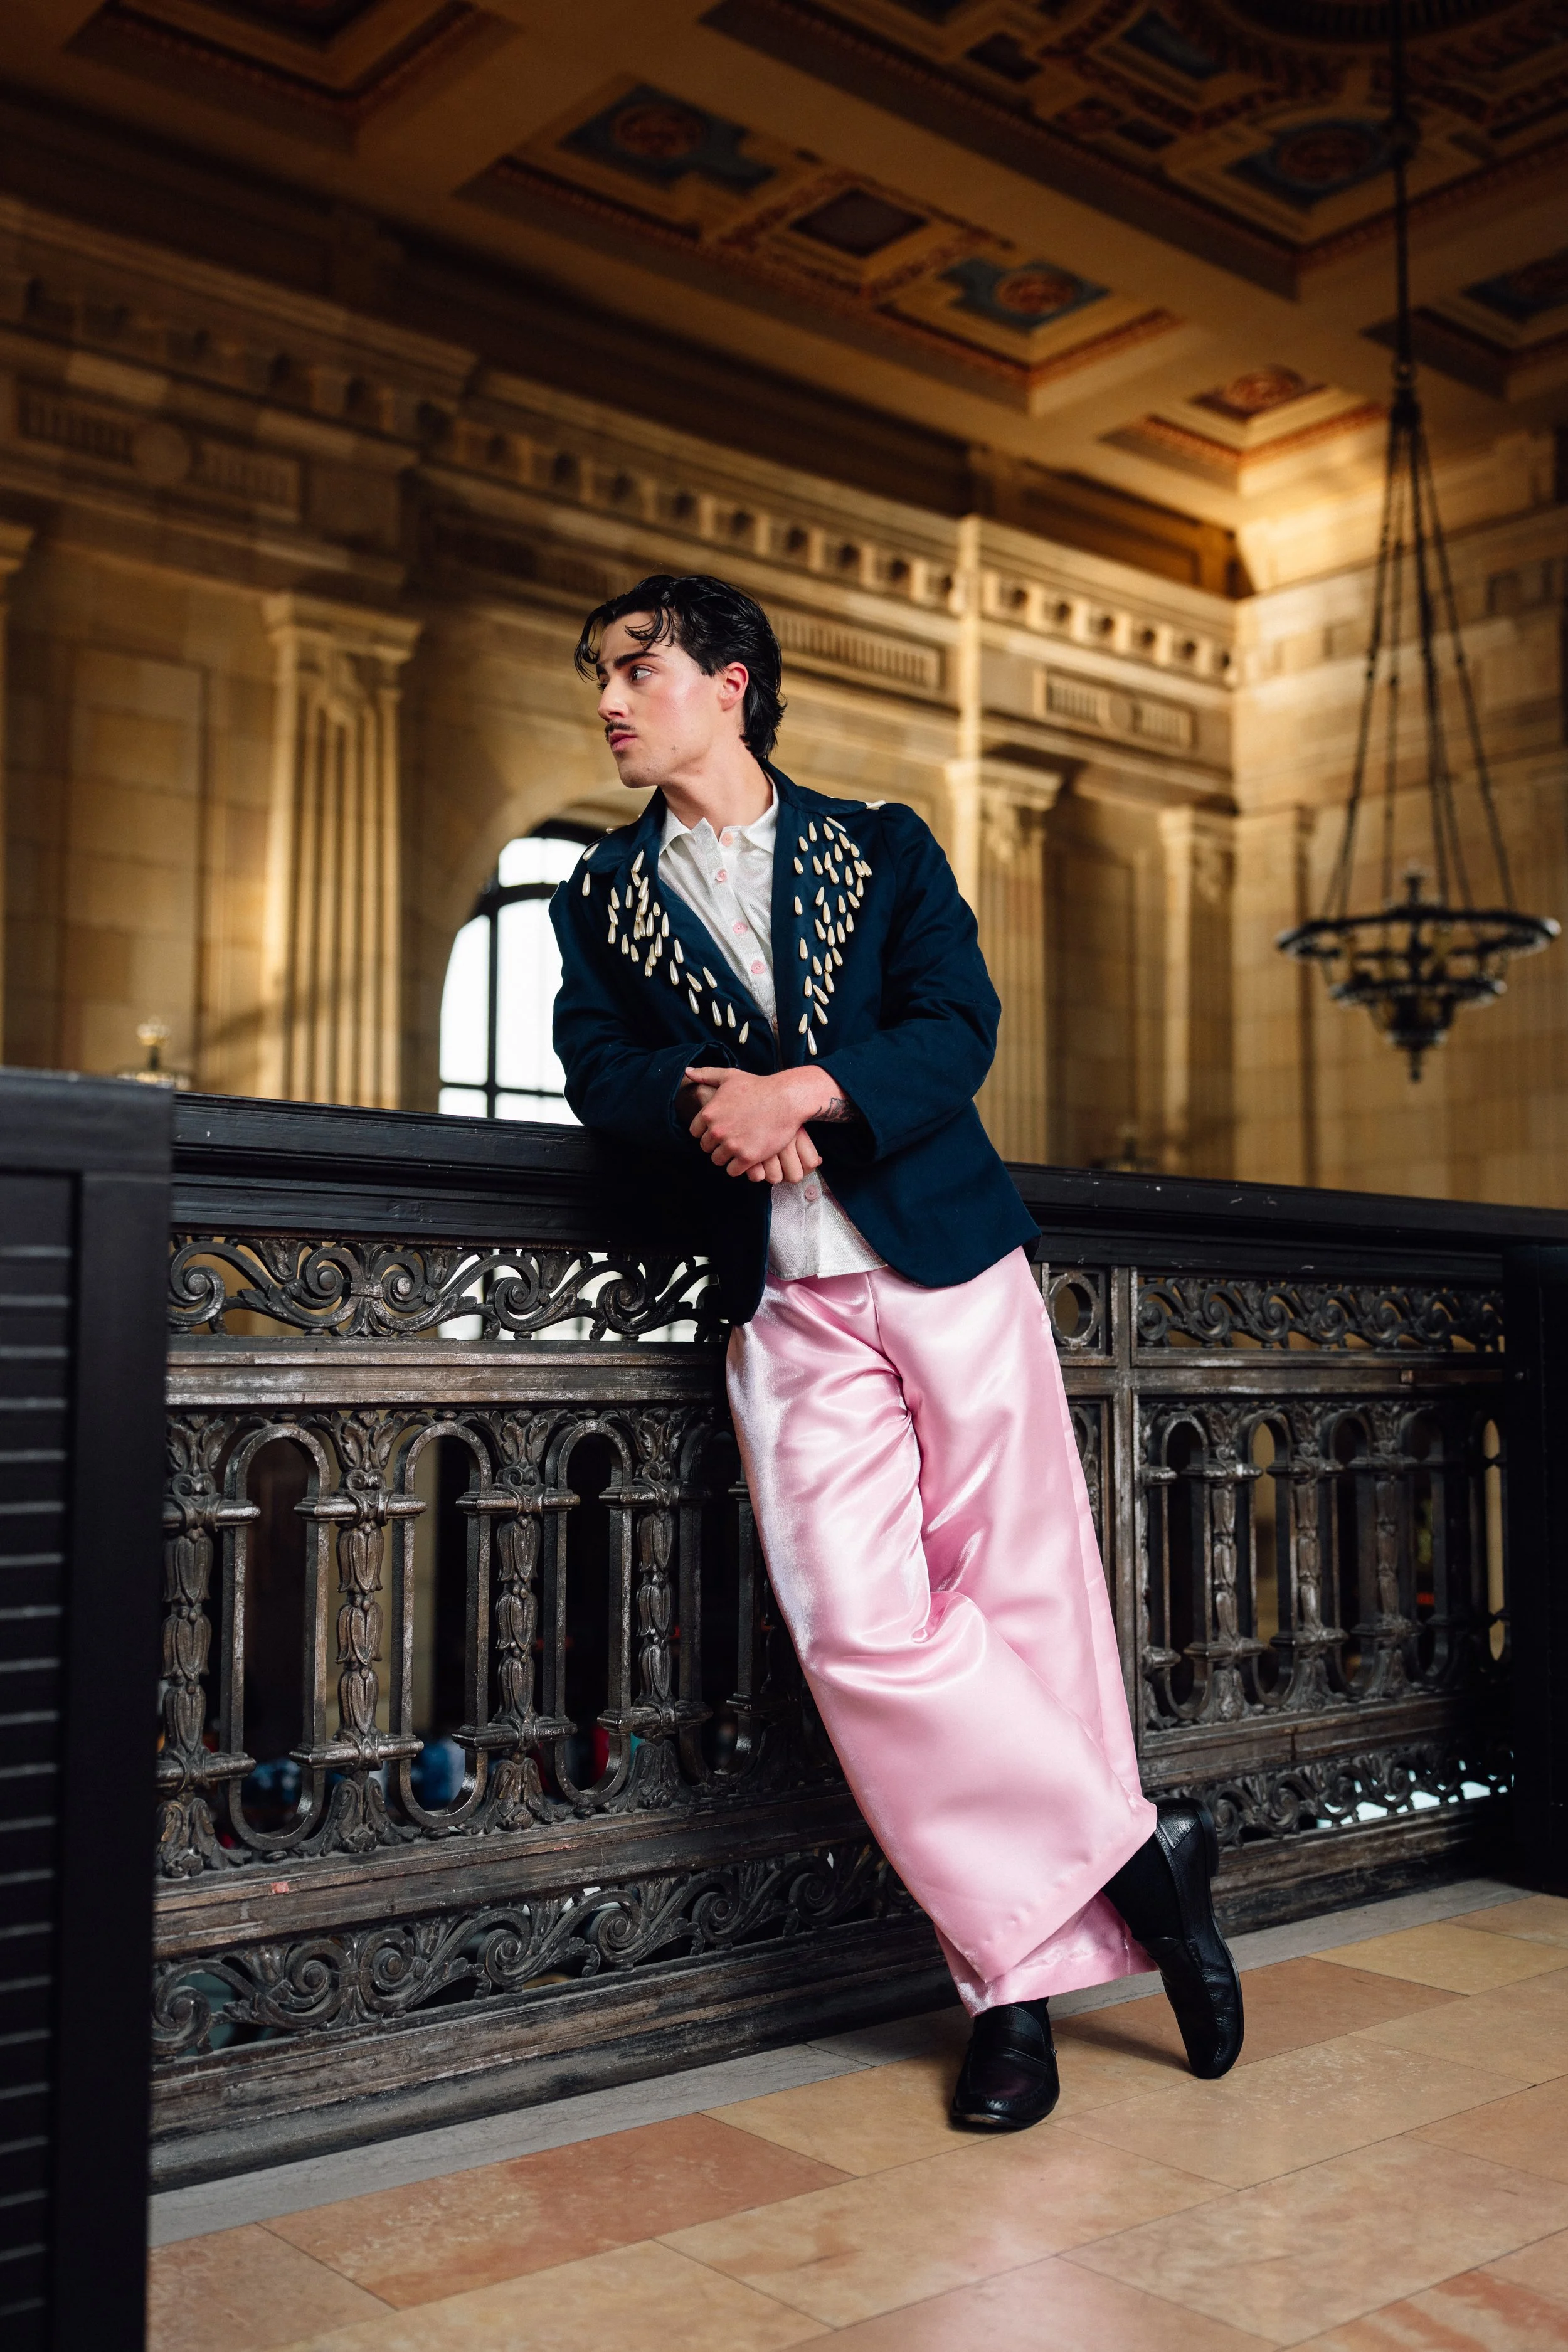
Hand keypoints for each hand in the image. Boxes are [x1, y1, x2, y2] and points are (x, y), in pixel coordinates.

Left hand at [685, 1066, 842, 1178]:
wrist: (786, 1099)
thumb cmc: (758, 1086)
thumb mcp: (730, 1076)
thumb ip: (706, 1075)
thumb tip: (688, 1072)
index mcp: (709, 1113)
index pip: (695, 1132)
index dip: (707, 1131)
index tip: (720, 1128)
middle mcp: (717, 1131)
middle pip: (706, 1148)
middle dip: (716, 1144)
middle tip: (732, 1138)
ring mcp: (732, 1145)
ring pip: (718, 1160)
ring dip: (727, 1156)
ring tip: (739, 1148)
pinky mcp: (747, 1157)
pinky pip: (733, 1171)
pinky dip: (738, 1167)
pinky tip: (747, 1157)